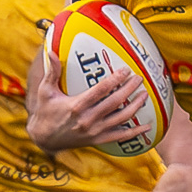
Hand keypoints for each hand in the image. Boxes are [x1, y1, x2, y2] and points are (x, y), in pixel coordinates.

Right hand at [27, 59, 149, 151]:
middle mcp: (88, 119)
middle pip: (115, 102)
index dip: (115, 80)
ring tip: (145, 96)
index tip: (126, 70)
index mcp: (76, 105)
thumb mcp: (46, 91)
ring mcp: (94, 131)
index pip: (101, 90)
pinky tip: (147, 127)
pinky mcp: (98, 140)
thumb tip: (51, 52)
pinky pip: (120, 137)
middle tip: (140, 78)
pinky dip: (135, 132)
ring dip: (135, 107)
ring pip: (121, 118)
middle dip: (129, 89)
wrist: (44, 139)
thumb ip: (52, 72)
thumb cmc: (45, 112)